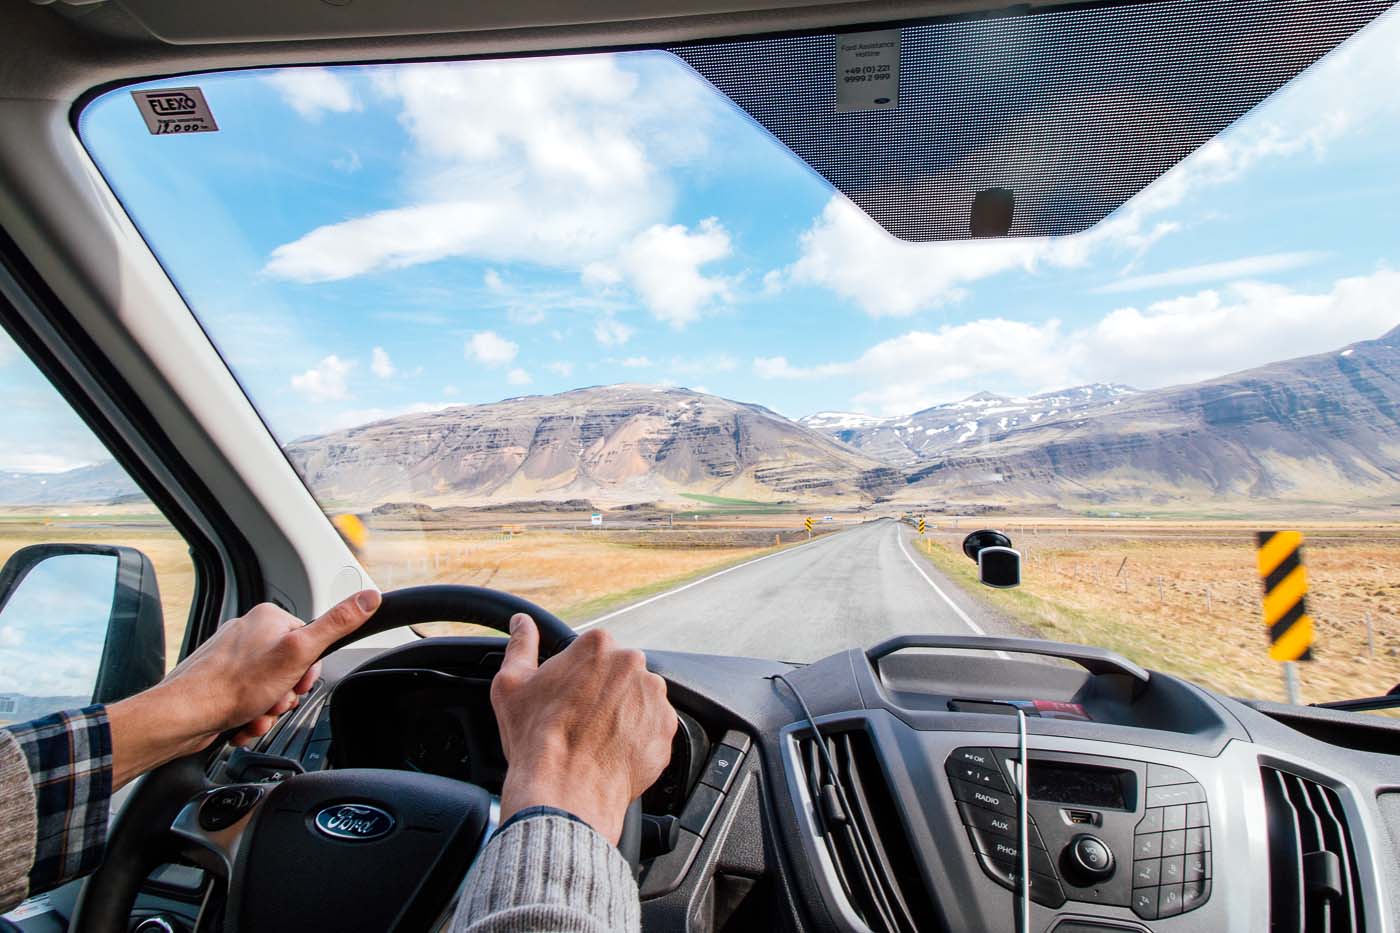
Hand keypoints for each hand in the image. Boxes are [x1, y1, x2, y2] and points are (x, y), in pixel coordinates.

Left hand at [106, 589, 381, 785]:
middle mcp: (248, 632)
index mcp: (269, 618)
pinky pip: (248, 700)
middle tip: (273, 703)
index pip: (311, 642)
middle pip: (291, 668)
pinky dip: (249, 716)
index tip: (295, 684)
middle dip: (285, 696)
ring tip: (254, 716)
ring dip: (268, 711)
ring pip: (270, 688)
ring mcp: (231, 658)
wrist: (182, 716)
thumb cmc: (233, 686)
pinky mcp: (218, 682)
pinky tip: (241, 722)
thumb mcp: (298, 653)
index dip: (308, 672)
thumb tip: (370, 597)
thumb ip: (337, 625)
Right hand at [491, 615, 676, 843]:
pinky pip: (653, 728)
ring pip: (638, 699)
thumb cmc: (536, 739)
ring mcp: (654, 697)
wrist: (564, 791)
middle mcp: (633, 664)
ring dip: (623, 714)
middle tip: (580, 721)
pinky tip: (612, 752)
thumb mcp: (512, 686)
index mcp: (598, 645)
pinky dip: (638, 738)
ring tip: (596, 739)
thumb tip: (522, 622)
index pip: (593, 652)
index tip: (568, 697)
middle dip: (603, 693)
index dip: (577, 676)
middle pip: (618, 673)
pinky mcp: (666, 729)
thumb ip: (520, 645)